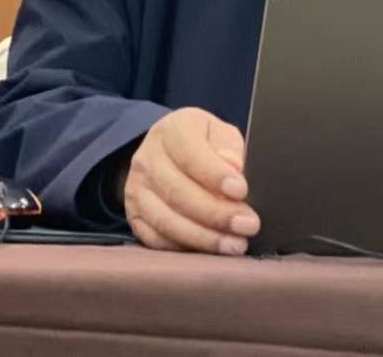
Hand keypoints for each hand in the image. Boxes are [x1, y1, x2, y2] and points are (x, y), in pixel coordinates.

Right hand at [122, 106, 260, 254]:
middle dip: (216, 214)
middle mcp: (146, 158)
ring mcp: (135, 190)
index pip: (190, 154)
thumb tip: (234, 168)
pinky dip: (185, 249)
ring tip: (235, 245)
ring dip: (204, 237)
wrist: (171, 153)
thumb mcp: (221, 134)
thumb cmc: (205, 144)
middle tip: (248, 225)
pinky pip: (156, 239)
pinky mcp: (134, 217)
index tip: (241, 191)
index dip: (215, 175)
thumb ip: (229, 148)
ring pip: (166, 220)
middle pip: (177, 192)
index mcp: (171, 130)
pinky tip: (211, 251)